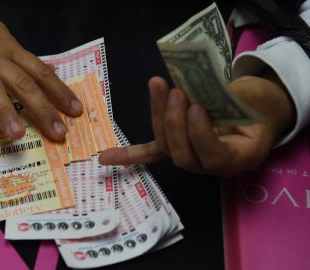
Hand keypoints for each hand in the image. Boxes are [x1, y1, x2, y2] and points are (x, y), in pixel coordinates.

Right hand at [0, 0, 81, 140]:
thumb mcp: (1, 37)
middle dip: (42, 108)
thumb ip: (23, 58)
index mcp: (9, 49)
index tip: (75, 111)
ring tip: (17, 134)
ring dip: (3, 110)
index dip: (59, 91)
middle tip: (58, 132)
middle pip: (21, 82)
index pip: (39, 71)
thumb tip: (50, 71)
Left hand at [99, 72, 294, 176]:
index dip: (201, 134)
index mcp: (238, 157)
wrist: (256, 113)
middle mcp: (210, 166)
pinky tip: (105, 157)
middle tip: (176, 93)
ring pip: (166, 147)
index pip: (214, 156)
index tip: (197, 107)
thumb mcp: (253, 101)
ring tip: (158, 85)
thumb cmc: (257, 106)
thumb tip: (195, 85)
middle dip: (174, 122)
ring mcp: (190, 159)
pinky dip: (129, 154)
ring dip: (158, 115)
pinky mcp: (174, 149)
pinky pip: (151, 153)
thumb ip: (228, 100)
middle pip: (182, 154)